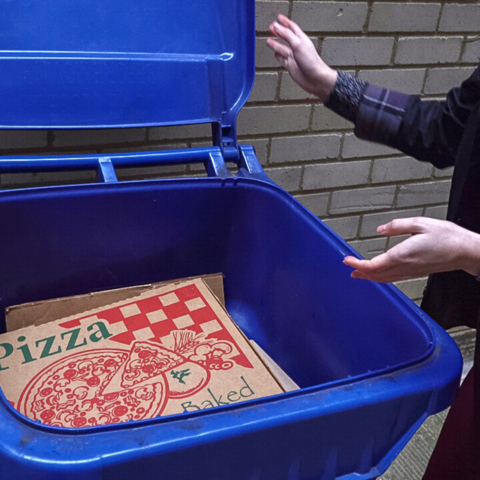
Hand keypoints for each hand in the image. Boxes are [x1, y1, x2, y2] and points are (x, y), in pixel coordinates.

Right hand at [267, 14, 336, 101]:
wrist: (315, 79)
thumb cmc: (311, 62)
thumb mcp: (298, 45)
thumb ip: (287, 35)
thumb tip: (277, 27)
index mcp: (300, 39)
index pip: (291, 27)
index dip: (284, 22)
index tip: (279, 18)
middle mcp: (297, 47)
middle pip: (286, 37)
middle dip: (278, 32)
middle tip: (271, 27)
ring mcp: (293, 57)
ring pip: (282, 48)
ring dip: (275, 43)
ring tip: (269, 40)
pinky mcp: (291, 66)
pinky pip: (282, 59)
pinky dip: (278, 55)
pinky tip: (275, 54)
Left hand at [343, 217, 479, 282]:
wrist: (466, 251)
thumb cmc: (447, 237)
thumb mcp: (420, 223)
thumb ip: (397, 226)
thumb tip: (381, 229)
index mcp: (402, 255)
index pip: (373, 265)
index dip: (358, 264)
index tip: (347, 261)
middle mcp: (404, 267)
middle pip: (376, 274)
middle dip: (360, 272)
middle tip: (348, 267)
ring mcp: (410, 272)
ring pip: (384, 278)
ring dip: (369, 277)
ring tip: (358, 274)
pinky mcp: (415, 273)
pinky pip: (393, 278)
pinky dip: (381, 277)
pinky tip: (379, 274)